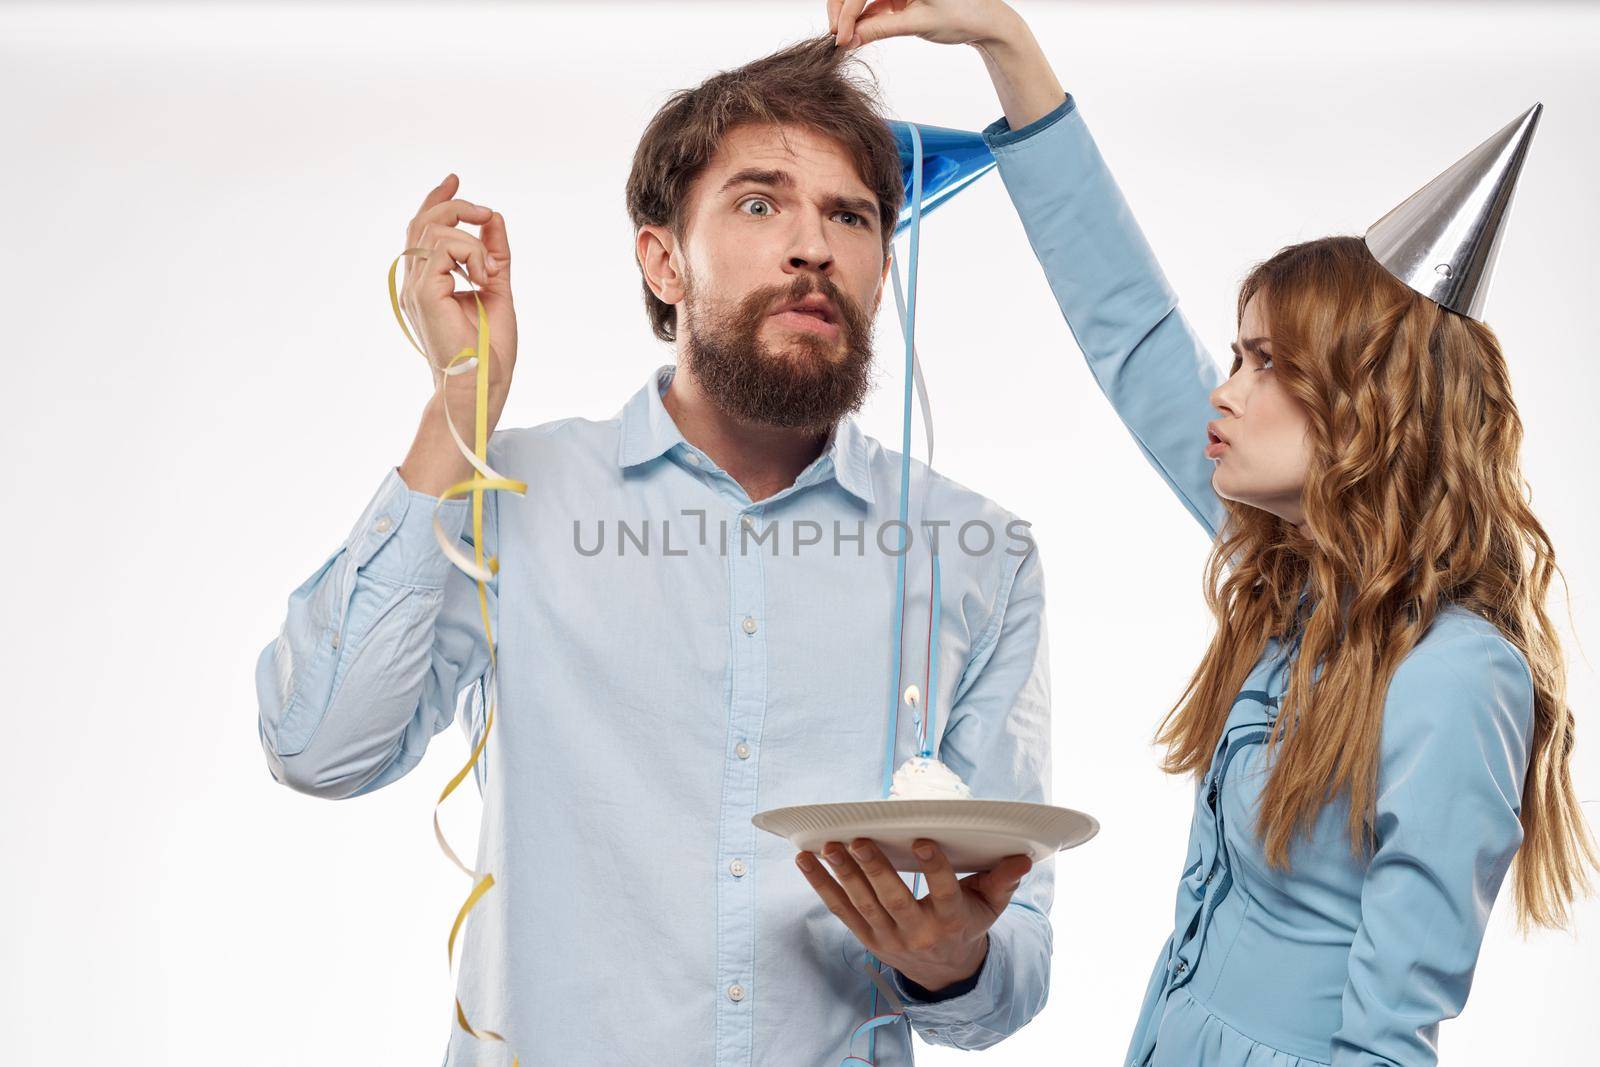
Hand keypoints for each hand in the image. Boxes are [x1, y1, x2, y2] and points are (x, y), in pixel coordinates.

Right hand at [400, 173, 517, 423]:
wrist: (481, 384)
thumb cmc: (489, 351)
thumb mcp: (496, 289)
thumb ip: (493, 255)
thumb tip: (493, 218)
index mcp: (427, 283)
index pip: (422, 231)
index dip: (437, 201)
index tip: (454, 180)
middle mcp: (415, 283)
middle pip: (423, 222)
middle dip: (456, 206)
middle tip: (485, 213)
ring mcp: (416, 287)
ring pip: (435, 230)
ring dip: (473, 241)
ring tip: (490, 272)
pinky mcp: (424, 292)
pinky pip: (445, 247)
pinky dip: (473, 253)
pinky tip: (483, 278)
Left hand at [797, 836, 1032, 992]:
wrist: (946, 971)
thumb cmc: (968, 924)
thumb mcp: (990, 905)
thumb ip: (1003, 880)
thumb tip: (1023, 856)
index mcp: (951, 921)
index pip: (944, 893)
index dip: (934, 868)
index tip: (923, 841)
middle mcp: (918, 933)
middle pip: (894, 901)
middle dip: (874, 870)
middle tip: (858, 840)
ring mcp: (889, 939)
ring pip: (863, 906)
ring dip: (842, 875)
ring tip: (826, 847)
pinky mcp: (867, 939)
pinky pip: (841, 911)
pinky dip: (822, 886)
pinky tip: (806, 861)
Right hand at [826, 0, 1019, 50]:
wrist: (984, 22)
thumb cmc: (962, 16)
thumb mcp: (918, 23)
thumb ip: (881, 29)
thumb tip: (850, 39)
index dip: (847, 10)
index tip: (841, 36)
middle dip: (843, 9)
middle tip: (839, 37)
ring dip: (850, 15)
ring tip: (846, 39)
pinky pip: (871, 3)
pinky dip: (862, 19)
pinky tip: (857, 35)